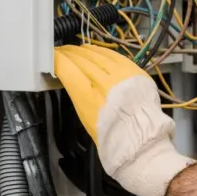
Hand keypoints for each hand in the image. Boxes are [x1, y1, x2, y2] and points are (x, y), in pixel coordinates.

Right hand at [53, 44, 196, 195]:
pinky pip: (117, 57)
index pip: (69, 70)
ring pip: (100, 55)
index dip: (59, 61)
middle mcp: (105, 83)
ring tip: (78, 50)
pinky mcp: (137, 73)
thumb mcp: (87, 120)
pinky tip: (98, 52)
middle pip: (83, 60)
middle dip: (71, 54)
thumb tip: (74, 79)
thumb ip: (80, 97)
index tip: (53, 57)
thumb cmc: (111, 140)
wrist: (143, 145)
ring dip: (86, 52)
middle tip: (63, 52)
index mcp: (89, 98)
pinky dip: (104, 53)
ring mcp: (123, 76)